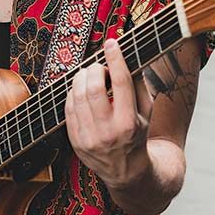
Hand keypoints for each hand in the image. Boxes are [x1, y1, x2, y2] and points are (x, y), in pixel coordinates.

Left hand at [65, 38, 153, 187]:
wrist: (126, 172)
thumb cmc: (138, 133)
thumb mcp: (146, 111)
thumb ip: (139, 83)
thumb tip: (128, 54)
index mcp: (130, 123)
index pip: (122, 83)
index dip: (115, 59)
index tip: (111, 43)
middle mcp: (108, 132)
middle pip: (94, 89)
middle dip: (94, 69)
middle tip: (98, 65)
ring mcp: (89, 139)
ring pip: (77, 96)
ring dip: (81, 78)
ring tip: (89, 74)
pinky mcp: (75, 141)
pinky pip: (68, 108)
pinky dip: (73, 93)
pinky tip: (81, 90)